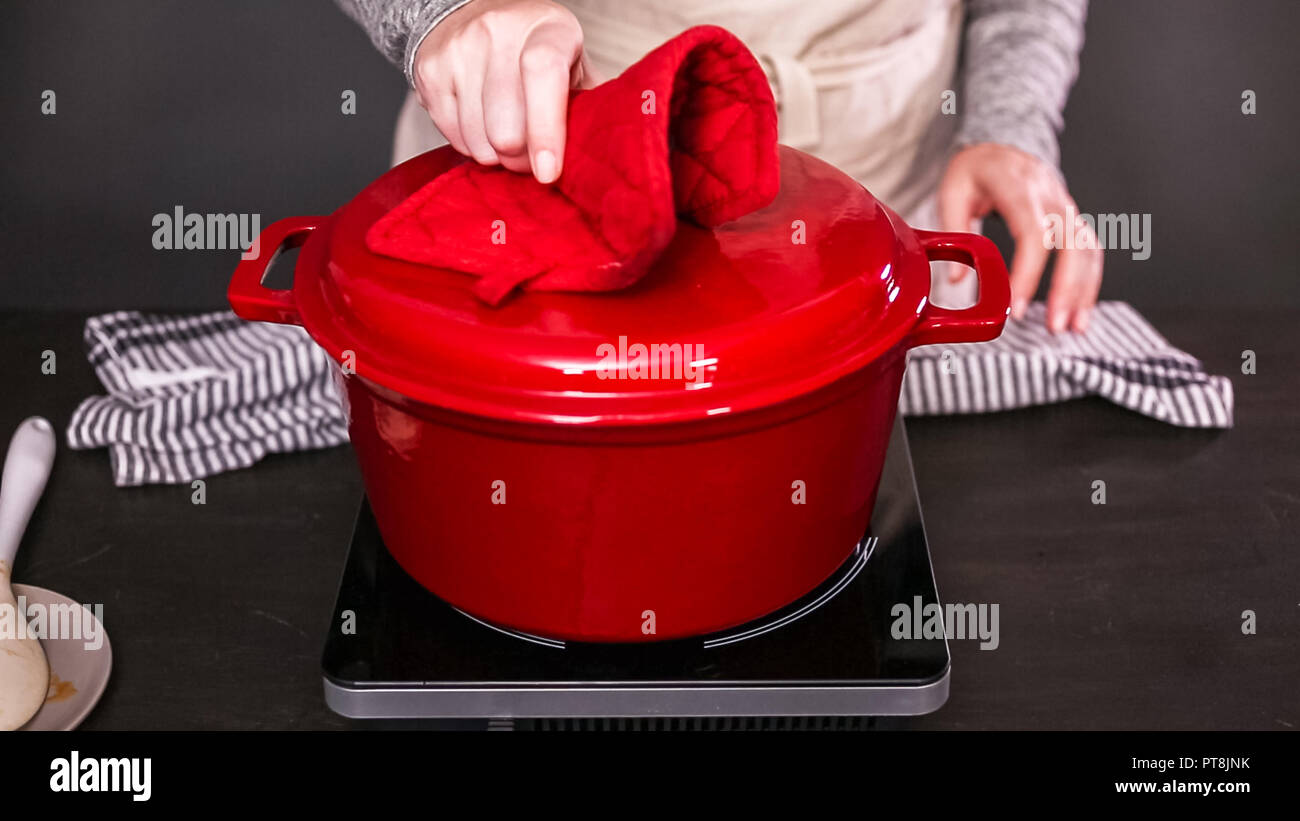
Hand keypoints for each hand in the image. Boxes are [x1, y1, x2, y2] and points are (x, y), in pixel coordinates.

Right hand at [413, 0, 597, 182]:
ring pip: (479, 141)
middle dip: (521, 160)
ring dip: (496, 156)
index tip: (548, 173)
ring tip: (506, 136)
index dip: (546, 131)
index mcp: (546, 28)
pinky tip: (480, 125)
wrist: (468, 16)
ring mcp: (458, 49)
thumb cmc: (533, 52)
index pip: (542, 74)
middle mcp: (498, 30)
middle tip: (530, 158)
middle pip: (506, 128)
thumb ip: (589, 106)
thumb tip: (607, 156)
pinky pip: (453, 137)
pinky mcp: (430, 71)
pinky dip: (471, 145)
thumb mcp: (570, 65)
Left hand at [938, 143, 1102, 332]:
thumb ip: (954, 232)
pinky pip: (1090, 251)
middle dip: (1066, 288)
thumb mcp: (952, 192)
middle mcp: (1050, 196)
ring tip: (1072, 327)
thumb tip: (957, 281)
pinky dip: (1089, 282)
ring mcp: (1066, 206)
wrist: (1001, 147)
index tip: (1017, 303)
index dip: (1028, 271)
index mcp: (1018, 186)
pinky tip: (1080, 312)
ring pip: (1087, 249)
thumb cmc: (975, 171)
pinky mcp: (1072, 219)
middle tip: (1053, 325)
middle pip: (1071, 243)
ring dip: (1084, 291)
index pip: (1033, 231)